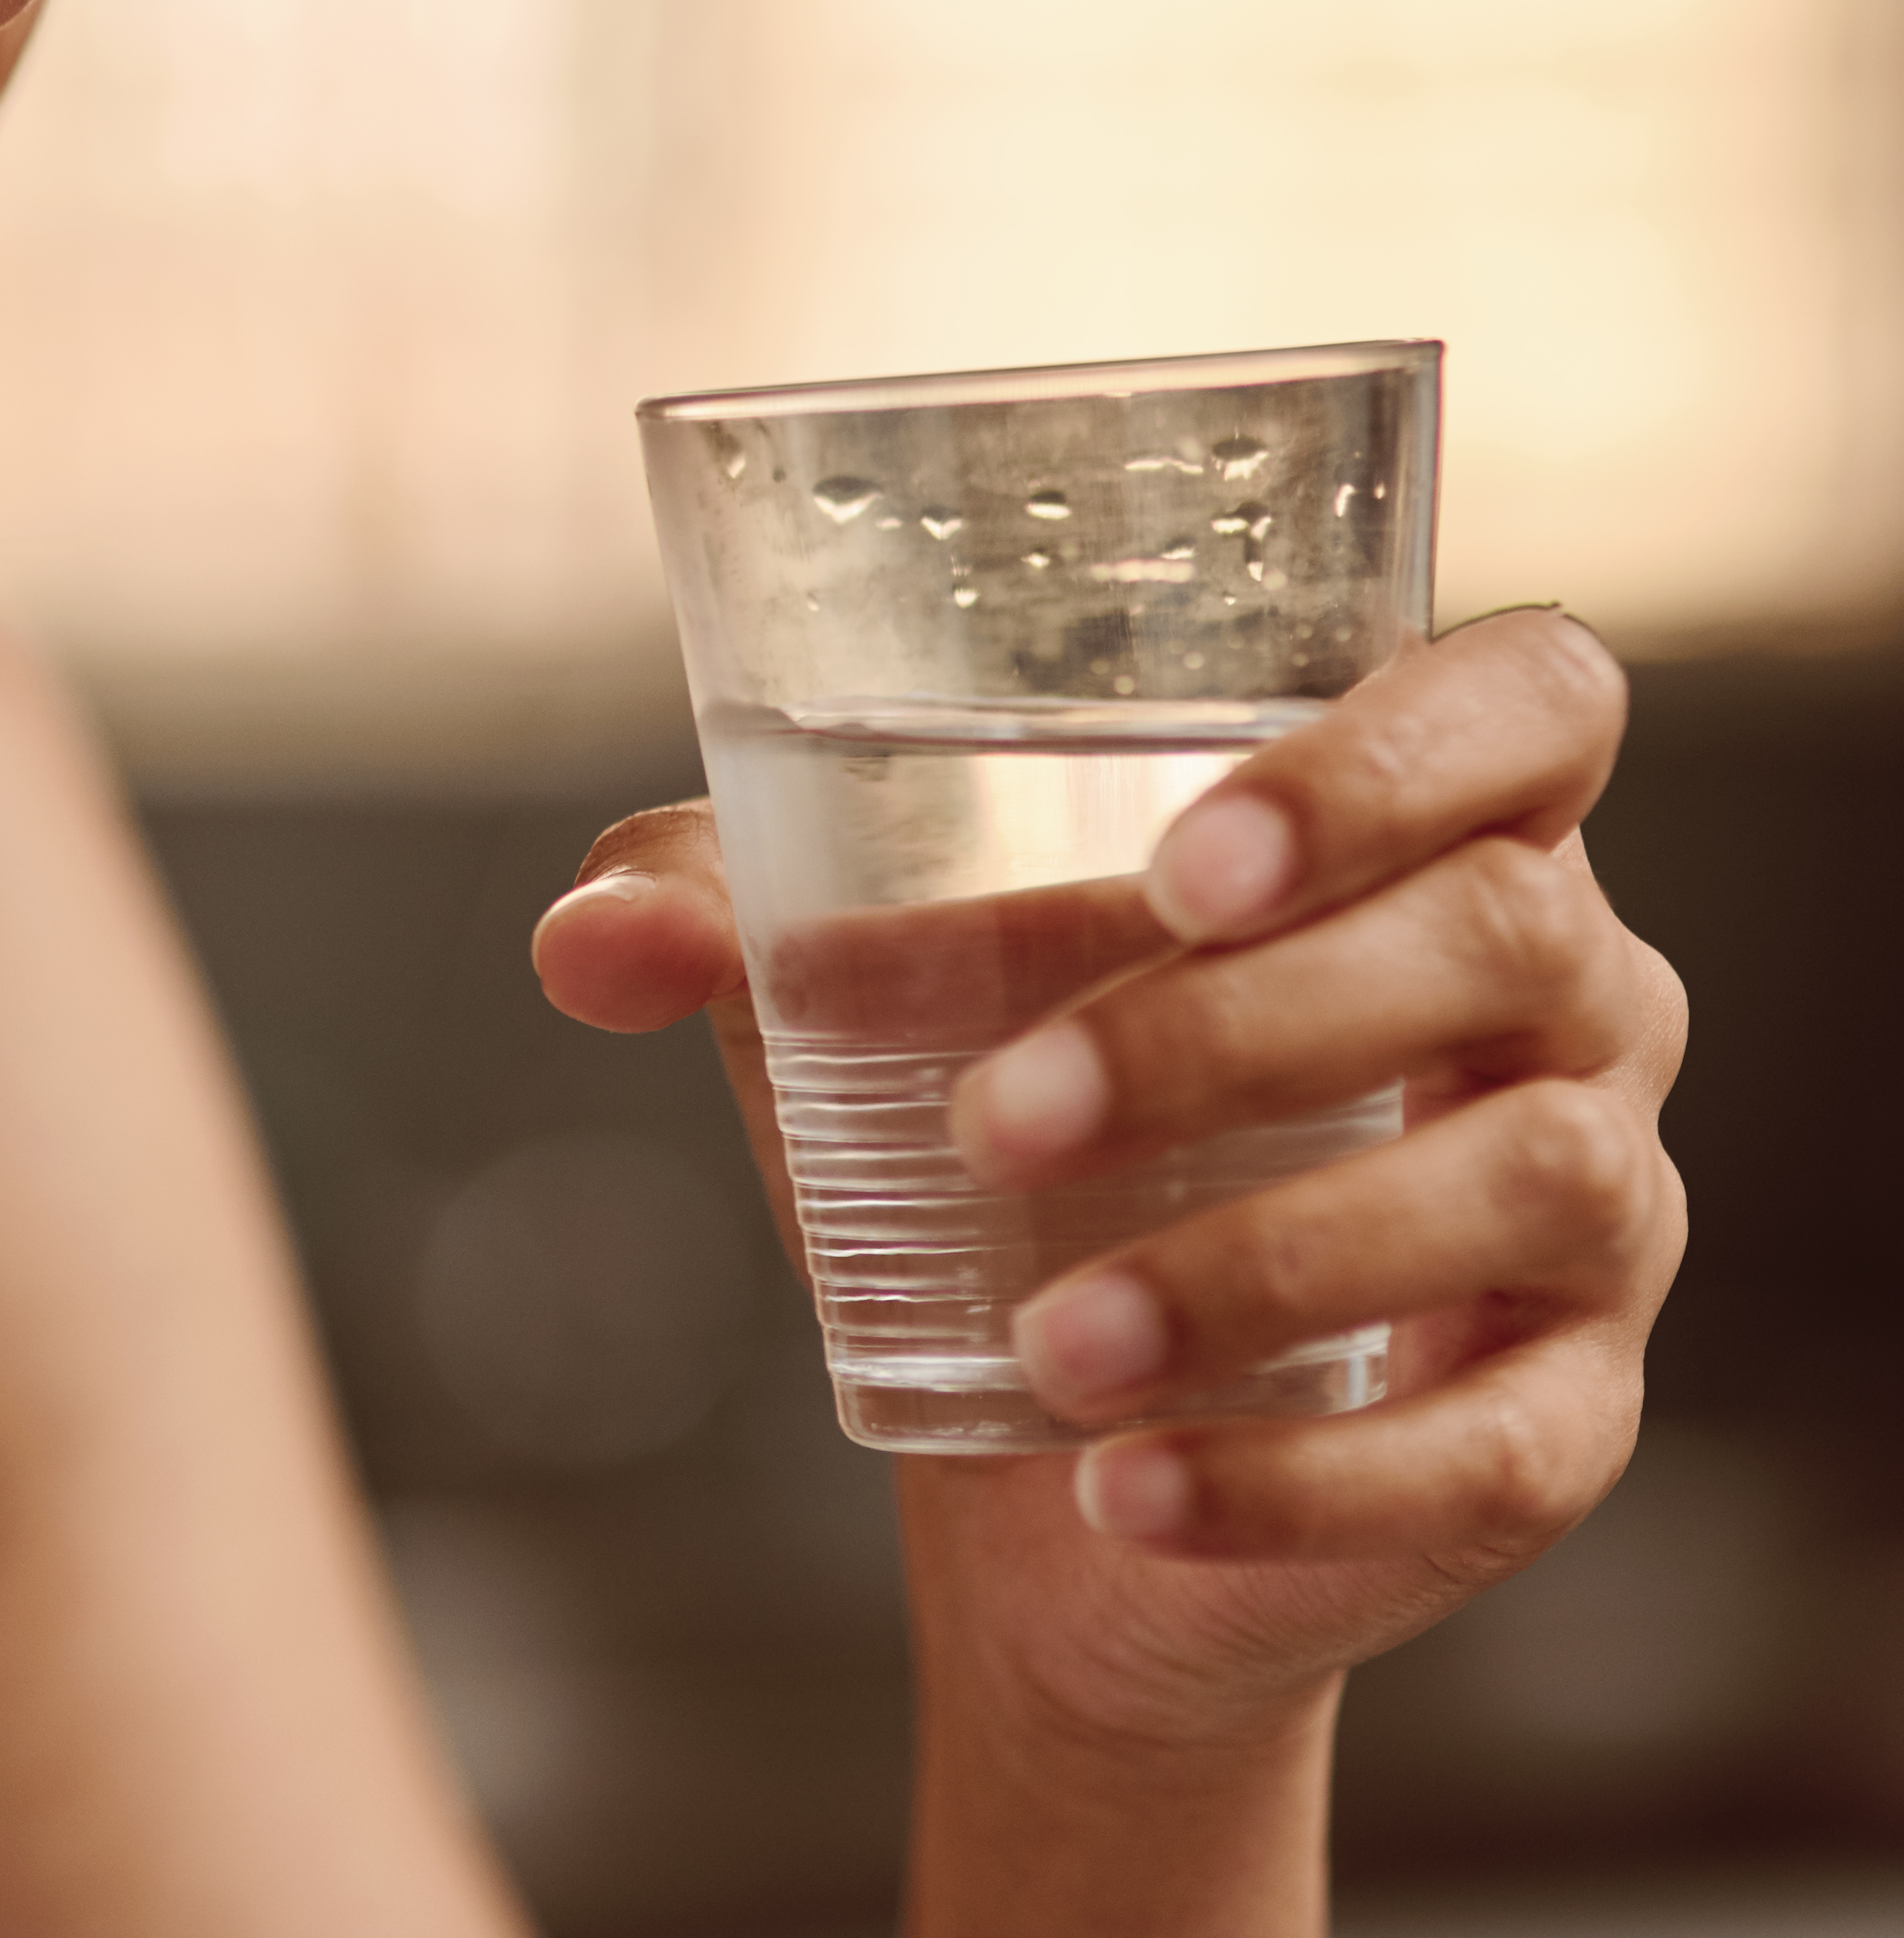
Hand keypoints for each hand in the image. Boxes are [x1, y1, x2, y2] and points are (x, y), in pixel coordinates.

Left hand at [534, 610, 1687, 1749]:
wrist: (1041, 1445)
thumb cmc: (983, 1119)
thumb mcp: (846, 992)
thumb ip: (711, 914)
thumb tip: (592, 942)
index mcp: (1434, 831)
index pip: (1533, 706)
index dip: (1397, 753)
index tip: (1187, 859)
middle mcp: (1571, 997)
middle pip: (1499, 940)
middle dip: (1238, 1025)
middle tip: (997, 1116)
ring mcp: (1599, 1214)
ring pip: (1520, 1187)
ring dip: (1264, 1262)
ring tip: (1049, 1336)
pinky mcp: (1563, 1425)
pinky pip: (1491, 1448)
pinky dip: (1300, 1481)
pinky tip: (1124, 1485)